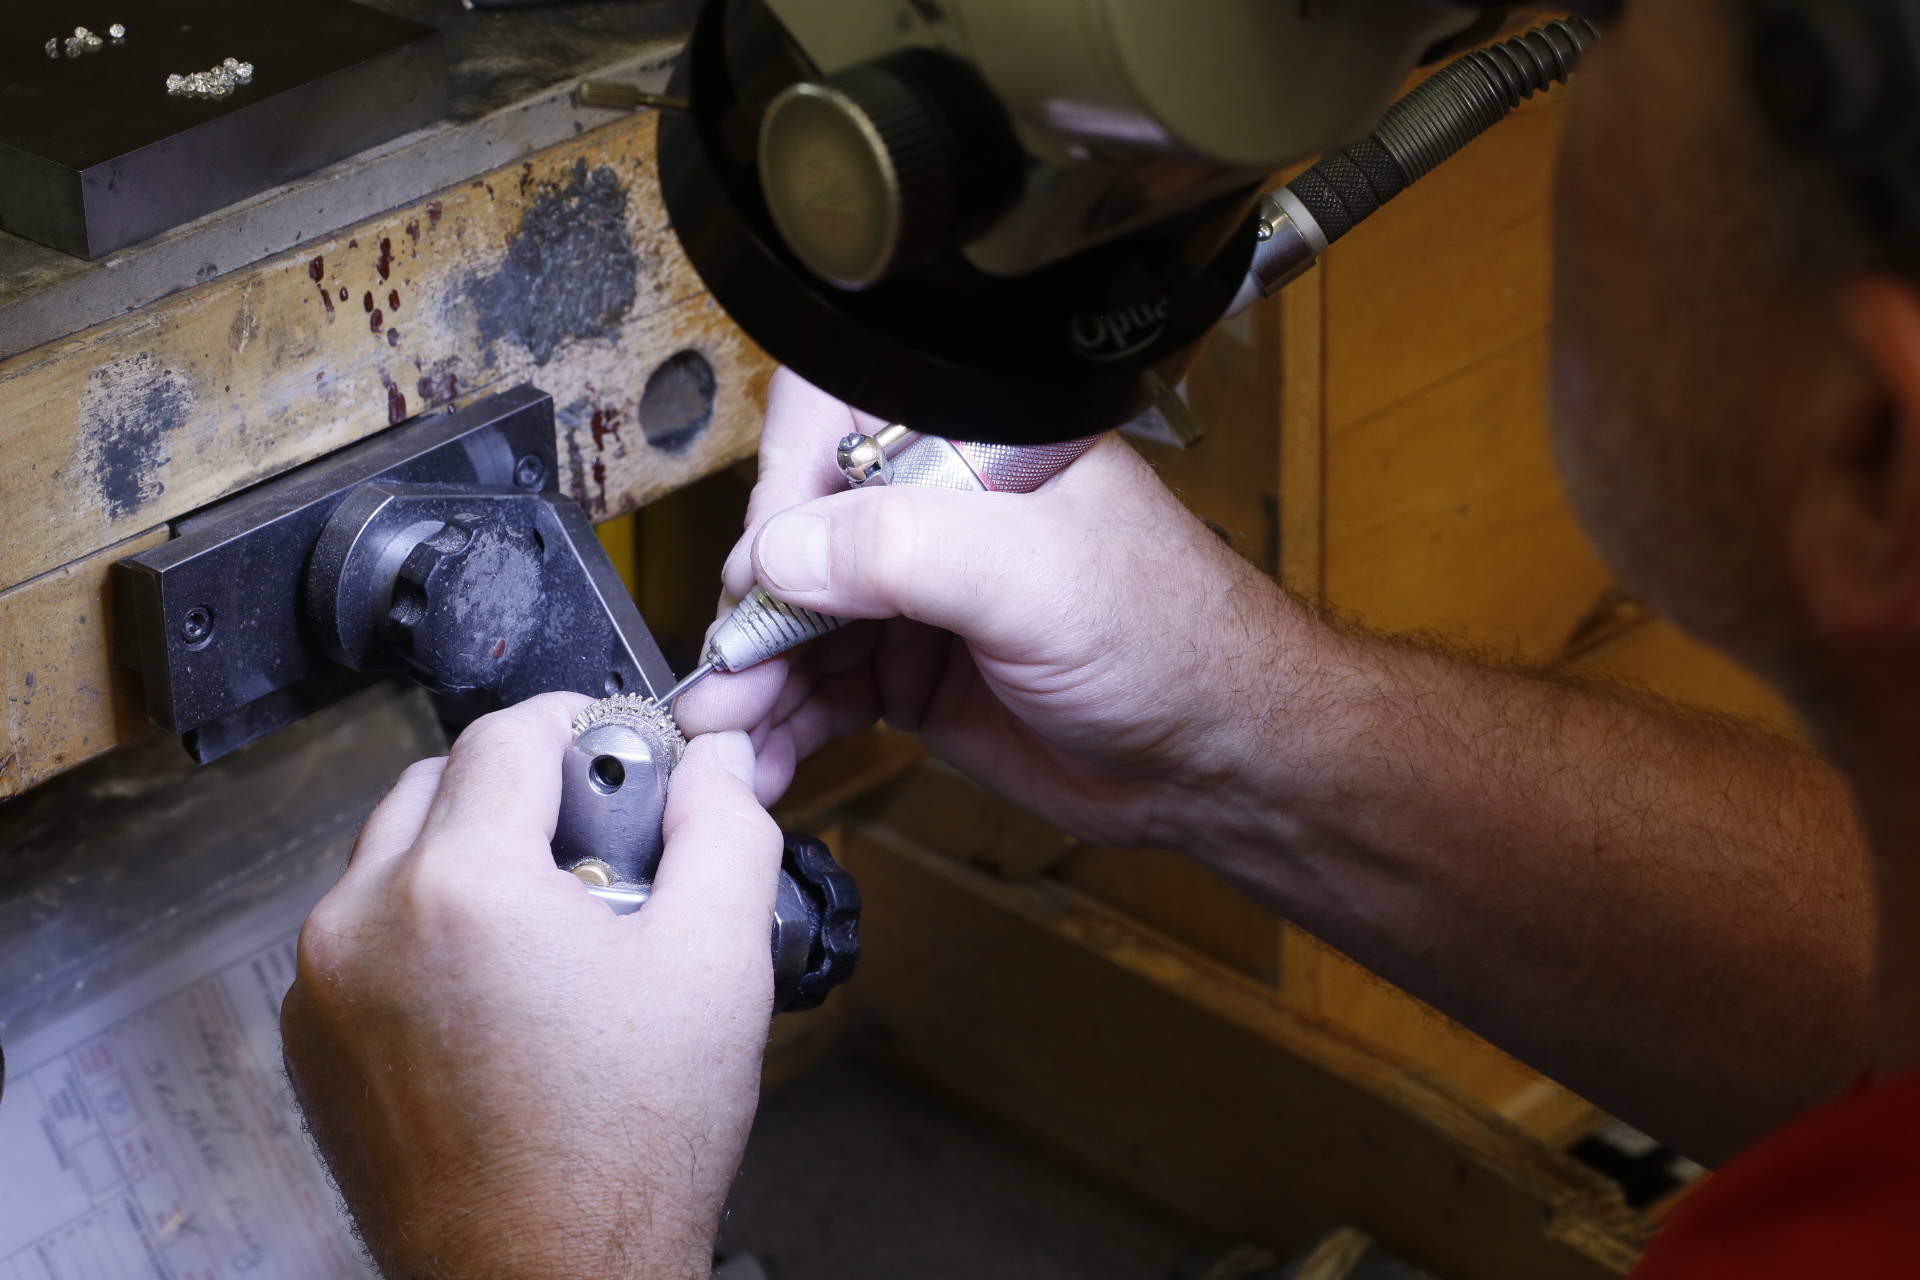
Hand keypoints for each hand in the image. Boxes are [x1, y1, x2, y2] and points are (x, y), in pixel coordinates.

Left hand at [282, 693, 780, 1279]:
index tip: (621, 751)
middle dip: (523, 791)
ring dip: (472, 855)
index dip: (579, 723)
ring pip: (395, 855)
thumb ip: (725, 831)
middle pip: (439, 782)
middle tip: (602, 847)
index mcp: (459, 889)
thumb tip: (713, 761)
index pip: (506, 733)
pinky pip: (364, 934)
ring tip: (558, 929)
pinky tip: (503, 990)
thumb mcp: (718, 964)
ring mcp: (322, 987)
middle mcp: (362, 923)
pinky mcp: (312, 1041)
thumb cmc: (624, 1153)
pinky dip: (427, 927)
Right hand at [676, 370, 1295, 851]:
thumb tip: (782, 550)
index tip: (765, 572)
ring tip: (728, 738)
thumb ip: (905, 550)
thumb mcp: (1037, 577)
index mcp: (968, 442)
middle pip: (794, 534)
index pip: (831, 424)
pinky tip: (763, 761)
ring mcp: (917, 592)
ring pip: (796, 621)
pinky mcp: (911, 669)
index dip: (783, 492)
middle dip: (751, 612)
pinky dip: (784, 725)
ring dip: (754, 680)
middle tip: (726, 678)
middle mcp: (932, 506)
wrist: (1213, 758)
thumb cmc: (1171, 638)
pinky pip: (820, 688)